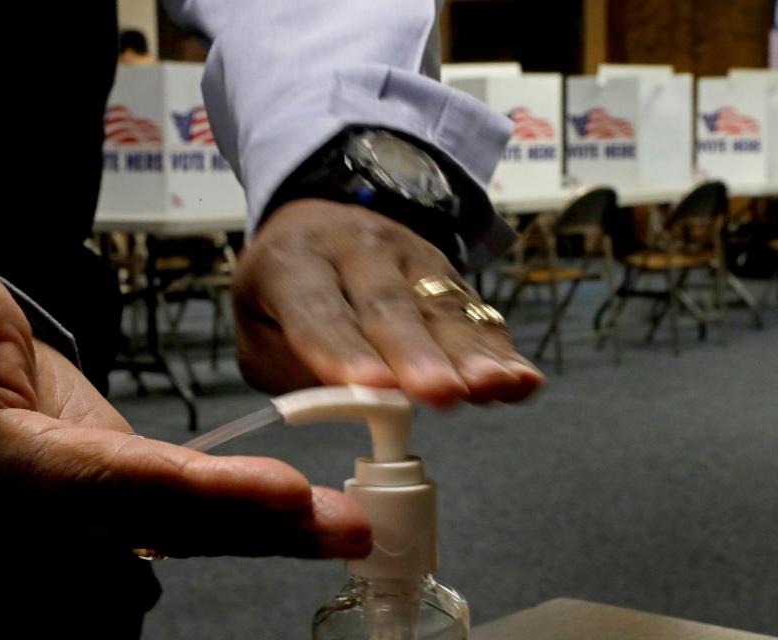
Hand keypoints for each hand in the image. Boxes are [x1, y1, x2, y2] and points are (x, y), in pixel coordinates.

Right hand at [0, 256, 369, 557]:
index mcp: (16, 468)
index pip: (106, 481)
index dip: (186, 487)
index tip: (274, 486)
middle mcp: (69, 510)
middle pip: (170, 522)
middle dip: (255, 523)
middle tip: (346, 523)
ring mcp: (108, 515)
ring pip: (197, 531)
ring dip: (276, 532)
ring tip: (355, 529)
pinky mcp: (141, 505)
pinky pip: (206, 519)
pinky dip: (263, 521)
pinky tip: (324, 520)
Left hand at [233, 199, 543, 405]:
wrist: (321, 215)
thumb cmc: (286, 287)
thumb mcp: (255, 323)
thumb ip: (287, 367)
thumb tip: (345, 402)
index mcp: (294, 261)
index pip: (316, 307)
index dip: (341, 348)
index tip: (369, 386)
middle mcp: (356, 252)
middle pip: (388, 304)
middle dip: (416, 353)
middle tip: (437, 393)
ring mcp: (410, 258)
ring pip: (441, 307)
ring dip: (470, 353)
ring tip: (491, 388)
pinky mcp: (447, 275)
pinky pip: (476, 314)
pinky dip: (501, 350)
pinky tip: (522, 381)